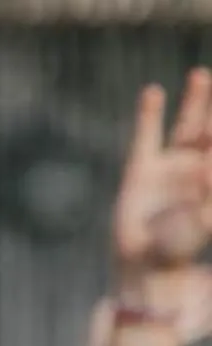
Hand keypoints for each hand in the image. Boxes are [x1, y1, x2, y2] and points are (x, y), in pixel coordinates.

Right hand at [114, 73, 211, 297]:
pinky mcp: (140, 171)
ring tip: (203, 76)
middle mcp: (197, 171)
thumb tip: (207, 164)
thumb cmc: (179, 253)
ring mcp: (170, 169)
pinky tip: (154, 93)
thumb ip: (205, 197)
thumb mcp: (200, 224)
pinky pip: (146, 137)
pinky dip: (149, 115)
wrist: (144, 270)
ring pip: (186, 128)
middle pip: (210, 133)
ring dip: (196, 103)